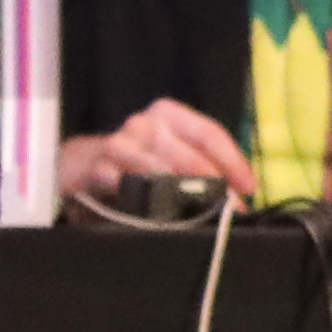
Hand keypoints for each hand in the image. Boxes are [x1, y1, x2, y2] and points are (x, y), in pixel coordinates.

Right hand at [61, 100, 253, 201]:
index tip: (249, 189)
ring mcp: (119, 145)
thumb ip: (200, 163)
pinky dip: (146, 204)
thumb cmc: (138, 159)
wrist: (82, 164)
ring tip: (202, 218)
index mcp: (168, 113)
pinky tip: (157, 215)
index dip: (233, 162)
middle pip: (189, 157)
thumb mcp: (170, 152)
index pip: (209, 134)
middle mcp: (144, 124)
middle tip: (231, 212)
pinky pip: (128, 189)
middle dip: (216, 189)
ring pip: (161, 174)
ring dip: (186, 199)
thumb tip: (239, 193)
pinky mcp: (98, 169)